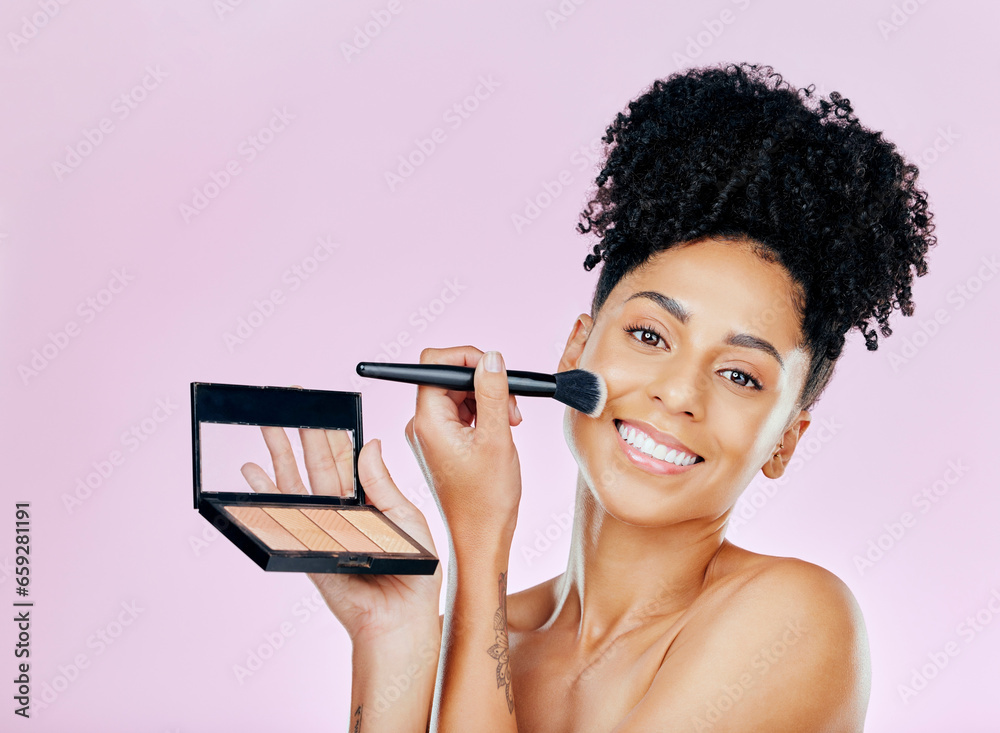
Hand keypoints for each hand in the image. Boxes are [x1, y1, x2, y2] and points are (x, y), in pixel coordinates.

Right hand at [239, 423, 441, 645]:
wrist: (400, 616)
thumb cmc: (413, 571)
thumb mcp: (406, 518)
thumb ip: (382, 483)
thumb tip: (370, 443)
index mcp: (369, 498)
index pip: (347, 457)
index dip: (334, 431)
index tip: (323, 405)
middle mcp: (343, 508)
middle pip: (317, 462)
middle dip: (303, 431)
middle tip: (289, 402)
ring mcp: (322, 525)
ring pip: (297, 481)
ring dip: (280, 453)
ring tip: (267, 424)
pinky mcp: (307, 544)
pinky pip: (285, 513)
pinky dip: (267, 492)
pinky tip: (253, 471)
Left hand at [404, 346, 523, 552]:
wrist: (481, 536)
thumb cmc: (487, 498)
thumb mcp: (497, 437)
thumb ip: (493, 392)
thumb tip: (491, 357)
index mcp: (427, 421)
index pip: (434, 364)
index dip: (466, 357)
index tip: (494, 369)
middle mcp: (422, 425)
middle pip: (448, 377)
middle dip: (483, 382)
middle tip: (510, 406)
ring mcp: (431, 435)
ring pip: (458, 394)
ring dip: (487, 399)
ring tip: (510, 422)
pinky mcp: (442, 443)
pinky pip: (460, 413)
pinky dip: (483, 414)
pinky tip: (501, 430)